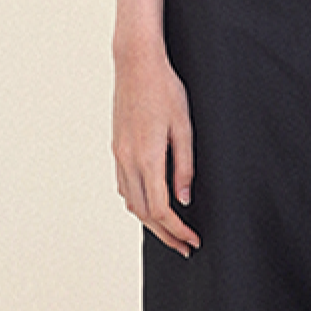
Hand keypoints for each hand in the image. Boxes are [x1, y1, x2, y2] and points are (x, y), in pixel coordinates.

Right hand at [113, 43, 198, 256]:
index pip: (161, 209)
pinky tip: (151, 203)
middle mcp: (128, 161)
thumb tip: (184, 199)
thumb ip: (184, 166)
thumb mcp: (184, 127)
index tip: (193, 240)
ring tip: (170, 231)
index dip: (177, 230)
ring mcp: (119, 155)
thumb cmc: (165, 90)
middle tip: (184, 246)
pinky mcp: (117, 148)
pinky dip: (137, 202)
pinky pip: (124, 186)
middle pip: (143, 213)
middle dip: (165, 234)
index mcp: (146, 158)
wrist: (136, 64)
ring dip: (150, 221)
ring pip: (130, 202)